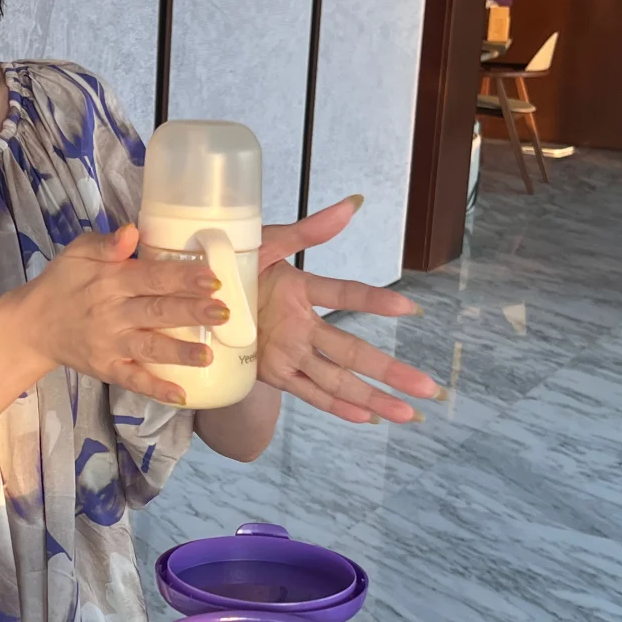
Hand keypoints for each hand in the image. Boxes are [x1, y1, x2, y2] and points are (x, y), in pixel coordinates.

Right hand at [18, 225, 225, 402]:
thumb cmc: (63, 282)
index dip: (182, 278)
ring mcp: (110, 344)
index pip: (152, 277)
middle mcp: (113, 313)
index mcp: (111, 281)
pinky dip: (155, 389)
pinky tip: (180, 395)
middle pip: (157, 312)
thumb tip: (133, 231)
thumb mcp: (78, 252)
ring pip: (150, 347)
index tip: (213, 278)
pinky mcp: (106, 368)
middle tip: (224, 312)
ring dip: (179, 352)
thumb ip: (107, 243)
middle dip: (191, 312)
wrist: (32, 324)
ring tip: (209, 354)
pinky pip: (132, 379)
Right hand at [256, 198, 442, 424]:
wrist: (192, 304)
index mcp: (294, 291)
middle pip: (349, 352)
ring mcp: (283, 357)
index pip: (341, 293)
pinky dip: (339, 408)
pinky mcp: (274, 374)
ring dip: (373, 399)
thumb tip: (354, 204)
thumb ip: (313, 228)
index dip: (373, 301)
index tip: (411, 308)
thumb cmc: (235, 268)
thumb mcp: (267, 241)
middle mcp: (292, 329)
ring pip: (335, 382)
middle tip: (429, 388)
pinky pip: (311, 396)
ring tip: (409, 412)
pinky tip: (369, 417)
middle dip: (391, 371)